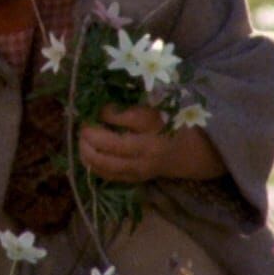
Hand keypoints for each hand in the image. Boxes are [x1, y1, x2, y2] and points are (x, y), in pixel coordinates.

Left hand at [78, 104, 225, 183]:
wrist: (192, 152)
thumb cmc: (172, 121)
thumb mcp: (159, 105)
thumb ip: (133, 101)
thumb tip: (101, 97)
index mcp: (156, 124)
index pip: (128, 118)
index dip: (106, 112)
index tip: (96, 106)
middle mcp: (149, 147)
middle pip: (112, 145)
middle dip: (90, 134)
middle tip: (83, 125)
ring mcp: (142, 166)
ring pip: (107, 164)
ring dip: (87, 151)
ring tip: (81, 138)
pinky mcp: (136, 178)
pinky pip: (109, 175)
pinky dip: (93, 165)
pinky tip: (86, 152)